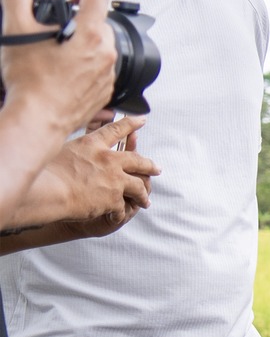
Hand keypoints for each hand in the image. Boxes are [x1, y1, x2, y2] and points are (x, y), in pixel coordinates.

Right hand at [0, 0, 116, 134]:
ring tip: (58, 52)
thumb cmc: (31, 82)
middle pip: (100, 24)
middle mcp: (106, 55)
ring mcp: (107, 76)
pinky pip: (100, 71)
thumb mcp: (16, 31)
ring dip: (83, 44)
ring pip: (101, 49)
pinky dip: (85, 66)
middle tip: (56, 28)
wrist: (37, 119)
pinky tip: (64, 71)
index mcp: (91, 36)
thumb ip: (16, 1)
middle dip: (79, 21)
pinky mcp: (104, 93)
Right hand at [47, 117, 156, 234]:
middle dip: (149, 165)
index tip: (142, 120)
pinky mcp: (114, 198)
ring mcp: (114, 179)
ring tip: (145, 201)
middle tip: (157, 169)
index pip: (117, 129)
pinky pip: (123, 206)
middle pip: (138, 160)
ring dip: (143, 195)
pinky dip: (120, 212)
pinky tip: (118, 216)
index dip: (131, 124)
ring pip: (138, 186)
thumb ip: (77, 148)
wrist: (46, 191)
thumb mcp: (59, 150)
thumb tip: (78, 143)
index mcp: (93, 144)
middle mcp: (108, 159)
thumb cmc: (45, 172)